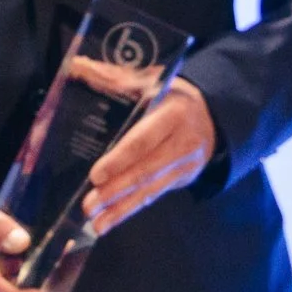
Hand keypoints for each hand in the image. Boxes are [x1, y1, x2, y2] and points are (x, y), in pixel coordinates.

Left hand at [82, 78, 216, 235]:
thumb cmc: (172, 94)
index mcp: (173, 114)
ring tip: (96, 224)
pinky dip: (131, 210)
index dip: (121, 159)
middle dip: (117, 191)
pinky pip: (154, 196)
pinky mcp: (181, 180)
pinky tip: (110, 222)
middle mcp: (182, 144)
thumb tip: (76, 67)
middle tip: (89, 206)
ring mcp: (185, 166)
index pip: (144, 140)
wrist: (215, 113)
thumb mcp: (150, 80)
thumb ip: (114, 78)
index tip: (96, 175)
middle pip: (146, 171)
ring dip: (122, 209)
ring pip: (150, 190)